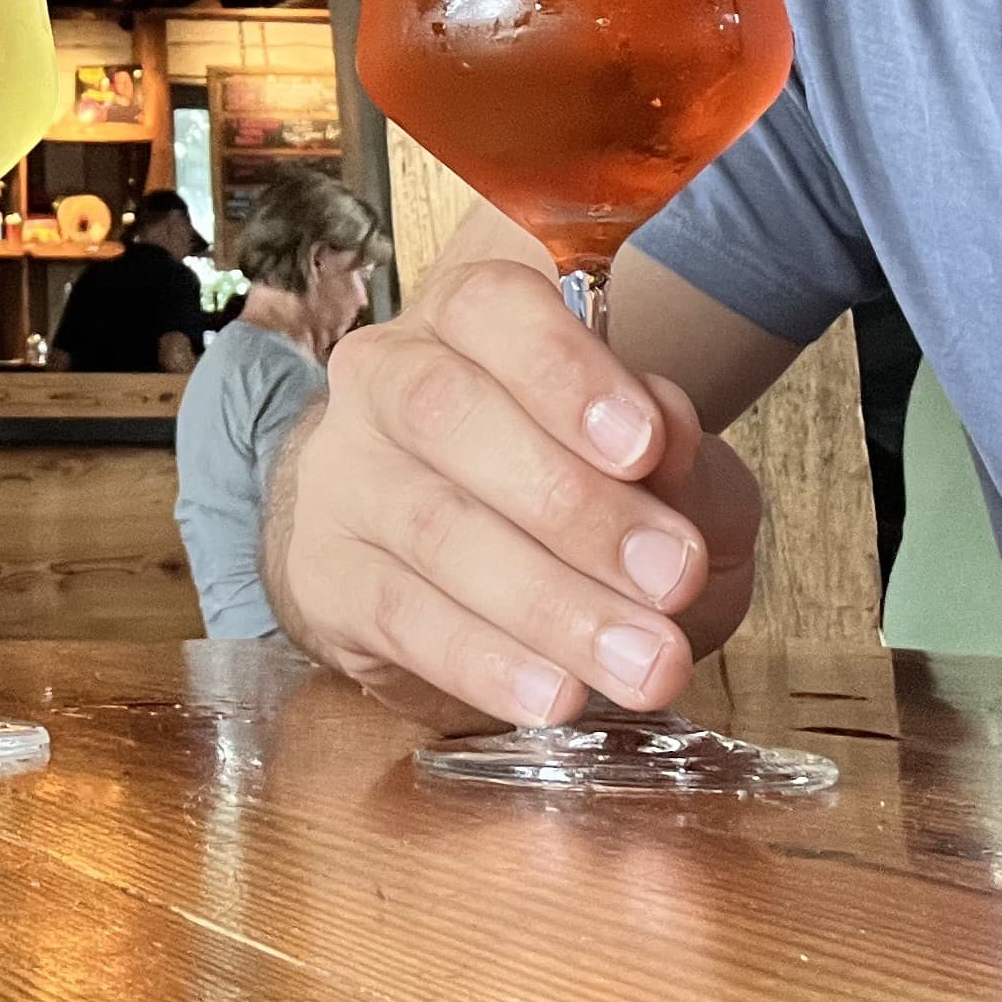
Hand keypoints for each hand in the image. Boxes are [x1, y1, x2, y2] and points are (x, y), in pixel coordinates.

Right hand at [262, 244, 762, 731]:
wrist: (436, 558)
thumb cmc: (567, 481)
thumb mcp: (649, 458)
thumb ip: (676, 449)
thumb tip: (672, 438)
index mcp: (469, 316)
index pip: (496, 309)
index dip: (568, 373)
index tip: (646, 445)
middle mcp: (389, 376)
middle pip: (454, 415)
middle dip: (577, 506)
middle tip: (675, 578)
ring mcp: (345, 475)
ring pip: (435, 528)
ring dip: (550, 603)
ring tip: (643, 662)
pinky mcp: (325, 578)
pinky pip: (401, 617)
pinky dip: (487, 661)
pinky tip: (556, 692)